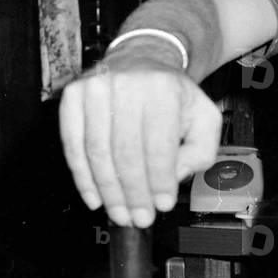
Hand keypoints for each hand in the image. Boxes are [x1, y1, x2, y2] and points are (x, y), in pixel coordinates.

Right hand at [59, 52, 221, 226]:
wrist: (143, 59)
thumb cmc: (174, 95)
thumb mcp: (204, 117)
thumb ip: (200, 151)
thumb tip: (174, 177)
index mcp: (164, 90)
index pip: (158, 146)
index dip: (159, 181)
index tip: (162, 205)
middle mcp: (128, 85)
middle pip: (126, 152)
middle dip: (133, 193)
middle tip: (139, 218)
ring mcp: (95, 88)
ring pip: (98, 151)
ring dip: (108, 191)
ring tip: (120, 213)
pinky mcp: (73, 95)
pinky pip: (73, 143)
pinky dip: (82, 176)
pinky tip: (94, 197)